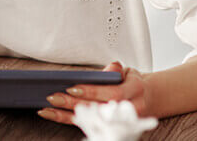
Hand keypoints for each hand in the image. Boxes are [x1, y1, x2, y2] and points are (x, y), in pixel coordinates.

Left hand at [37, 62, 155, 124]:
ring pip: (91, 119)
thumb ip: (116, 70)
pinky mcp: (110, 126)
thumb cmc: (133, 83)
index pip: (113, 93)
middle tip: (53, 97)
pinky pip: (89, 125)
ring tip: (48, 110)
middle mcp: (129, 108)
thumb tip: (108, 69)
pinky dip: (70, 120)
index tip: (72, 87)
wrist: (148, 98)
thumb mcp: (128, 71)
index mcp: (135, 90)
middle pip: (98, 108)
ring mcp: (120, 120)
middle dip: (74, 103)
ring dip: (67, 115)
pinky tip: (56, 116)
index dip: (92, 91)